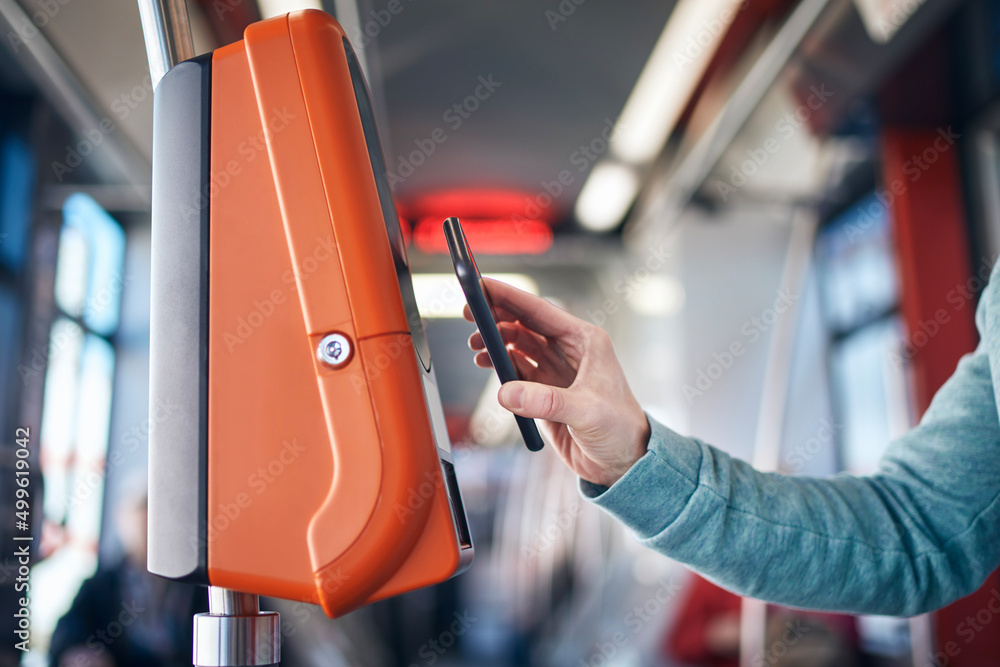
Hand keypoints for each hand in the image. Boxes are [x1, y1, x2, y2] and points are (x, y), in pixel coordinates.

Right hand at [466, 278, 650, 486]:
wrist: (622, 464)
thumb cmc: (620, 430)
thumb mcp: (586, 412)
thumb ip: (546, 401)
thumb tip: (506, 392)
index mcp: (586, 341)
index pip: (540, 311)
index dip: (508, 297)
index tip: (480, 286)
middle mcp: (570, 350)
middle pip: (524, 323)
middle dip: (496, 317)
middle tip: (469, 315)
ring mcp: (556, 370)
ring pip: (517, 344)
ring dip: (495, 342)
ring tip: (475, 347)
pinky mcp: (545, 392)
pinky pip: (515, 369)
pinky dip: (498, 364)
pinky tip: (486, 365)